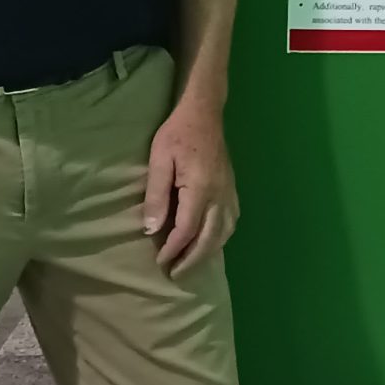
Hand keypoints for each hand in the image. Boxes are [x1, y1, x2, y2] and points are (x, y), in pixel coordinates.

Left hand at [142, 95, 237, 273]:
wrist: (204, 111)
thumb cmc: (177, 133)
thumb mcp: (159, 160)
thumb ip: (156, 195)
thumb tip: (152, 230)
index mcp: (200, 188)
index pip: (186, 230)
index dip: (173, 250)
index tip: (160, 262)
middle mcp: (219, 194)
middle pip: (209, 238)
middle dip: (192, 259)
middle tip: (175, 274)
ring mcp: (229, 191)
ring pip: (224, 232)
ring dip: (208, 252)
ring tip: (191, 262)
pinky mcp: (232, 187)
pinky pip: (231, 220)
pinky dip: (222, 237)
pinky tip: (211, 241)